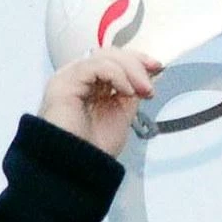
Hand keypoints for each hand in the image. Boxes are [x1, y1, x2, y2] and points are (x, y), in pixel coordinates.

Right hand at [39, 48, 163, 159]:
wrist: (78, 168)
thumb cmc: (92, 149)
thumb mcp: (122, 115)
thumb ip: (131, 93)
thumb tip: (147, 76)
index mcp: (89, 85)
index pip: (112, 59)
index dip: (136, 59)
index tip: (157, 67)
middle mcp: (77, 79)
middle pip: (108, 53)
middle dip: (136, 63)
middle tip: (151, 82)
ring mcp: (68, 79)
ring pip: (103, 56)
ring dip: (130, 70)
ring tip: (143, 90)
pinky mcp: (64, 83)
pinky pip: (94, 66)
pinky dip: (116, 74)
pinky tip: (127, 90)